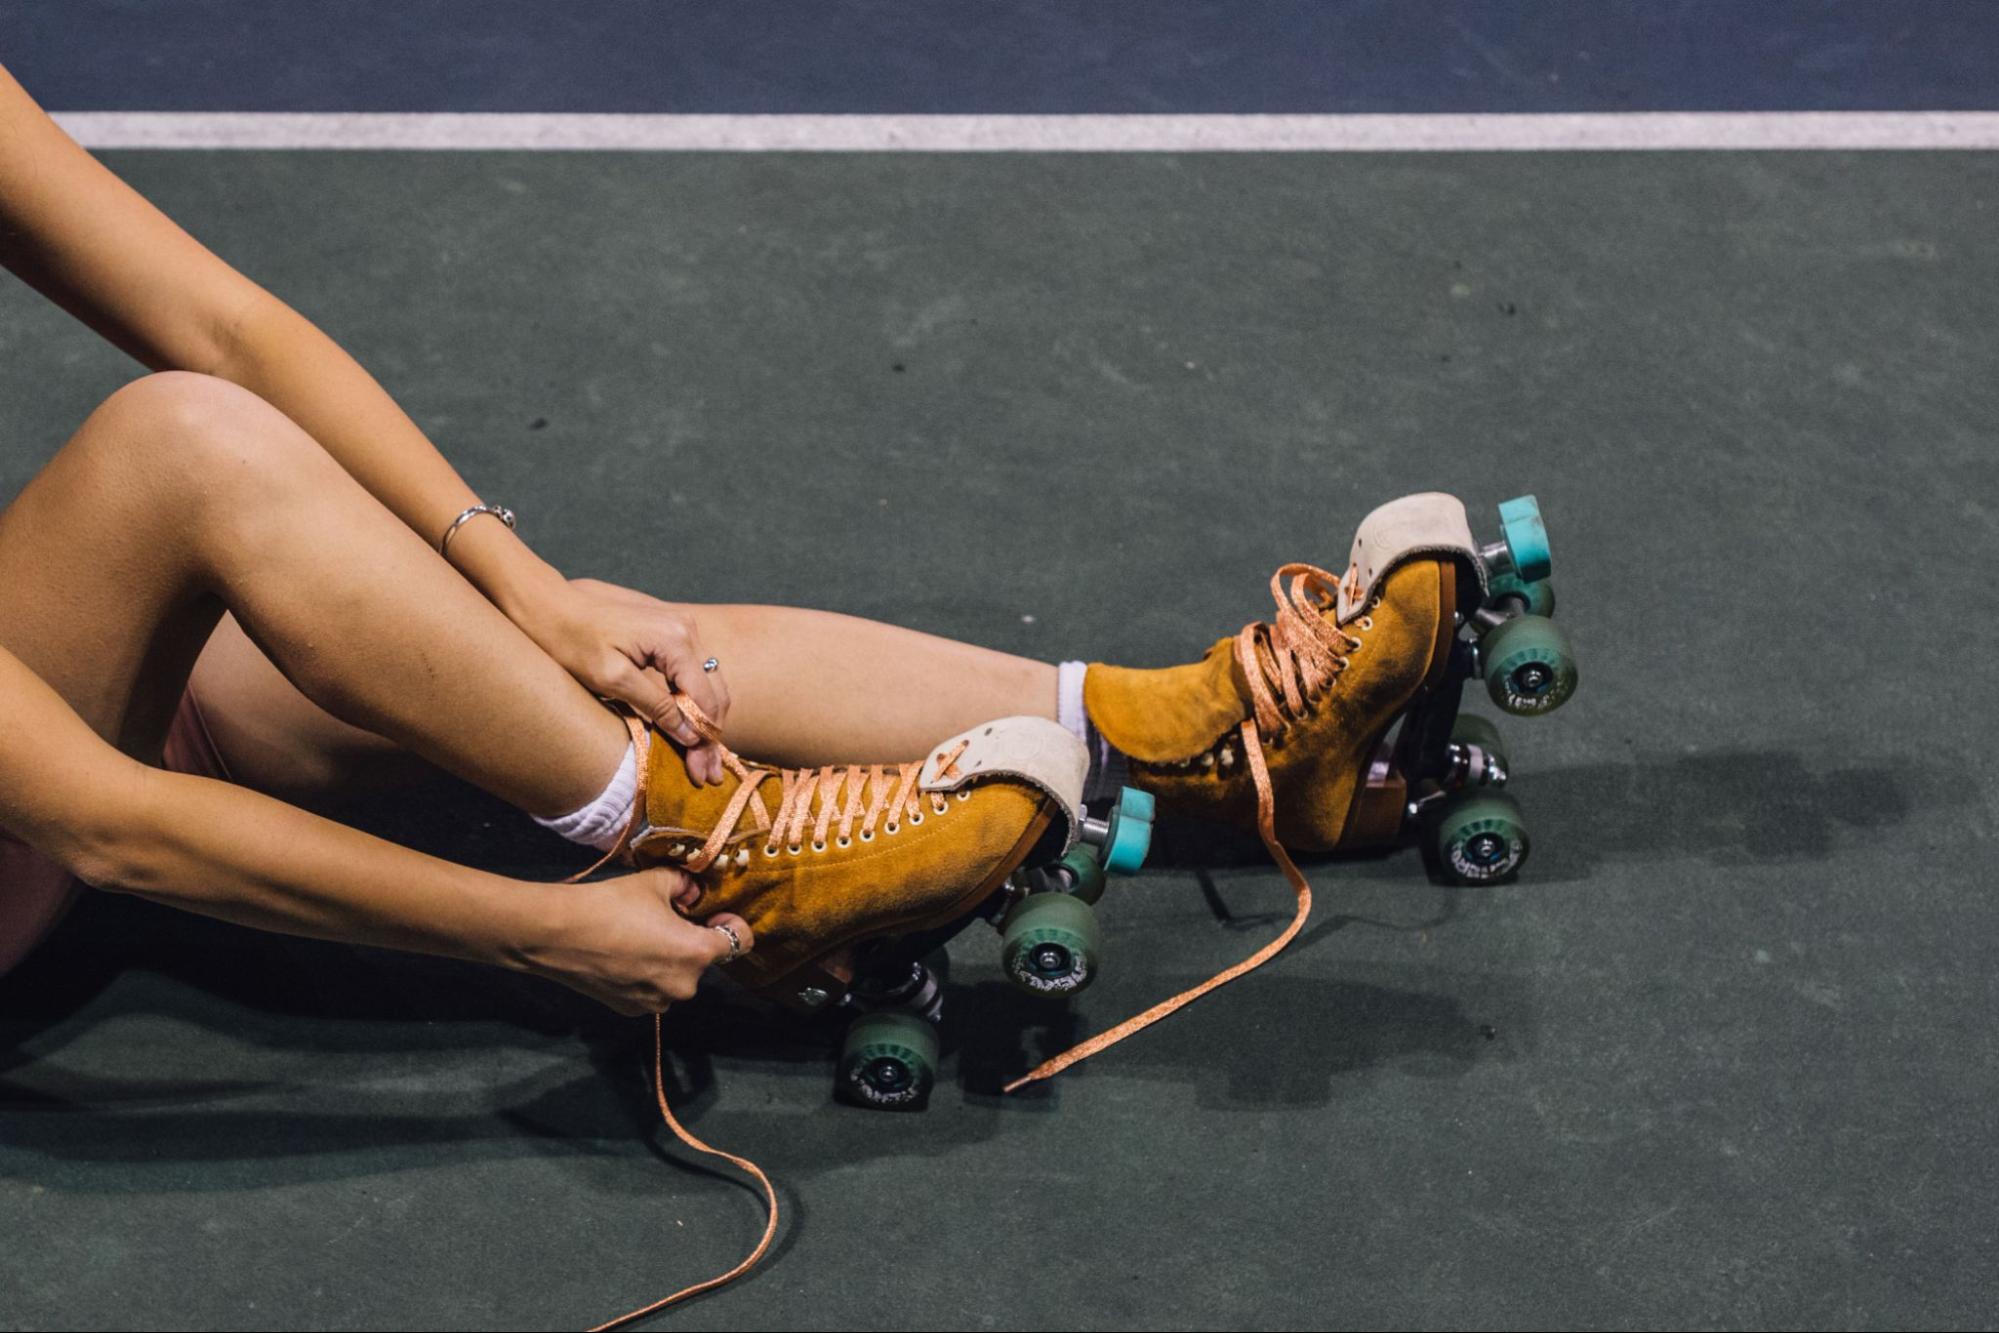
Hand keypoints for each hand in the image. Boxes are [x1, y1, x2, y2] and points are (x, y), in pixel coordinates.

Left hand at [514, 576, 732, 784]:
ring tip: (702, 757)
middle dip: (711, 735)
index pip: (705, 699)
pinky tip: (691, 727)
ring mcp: (682, 628)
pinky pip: (694, 673)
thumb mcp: (612, 680)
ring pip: (709, 684)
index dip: (706, 739)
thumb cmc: (573, 641)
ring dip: (706, 721)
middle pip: (714, 692)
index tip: (702, 773)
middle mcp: (687, 630)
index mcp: (675, 640)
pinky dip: (695, 702)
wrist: (550, 604)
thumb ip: (655, 706)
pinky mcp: (672, 632)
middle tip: (707, 774)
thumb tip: (690, 734)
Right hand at [523, 867, 752, 1015]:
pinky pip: (652, 989)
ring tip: (639, 935)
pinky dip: (646, 974)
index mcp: (697, 954)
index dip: (730, 923)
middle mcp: (683, 986)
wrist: (556, 935)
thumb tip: (693, 891)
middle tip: (665, 917)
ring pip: (676, 976)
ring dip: (668, 959)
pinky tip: (623, 954)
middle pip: (703, 959)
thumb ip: (685, 884)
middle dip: (690, 939)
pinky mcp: (630, 1010)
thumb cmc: (610, 904)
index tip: (712, 912)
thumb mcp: (655, 882)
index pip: (739, 942)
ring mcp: (656, 1003)